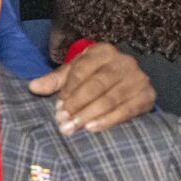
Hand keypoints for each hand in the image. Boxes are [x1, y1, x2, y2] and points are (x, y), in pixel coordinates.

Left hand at [28, 41, 152, 133]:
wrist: (127, 84)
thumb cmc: (94, 77)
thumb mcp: (74, 74)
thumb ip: (55, 80)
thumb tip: (33, 87)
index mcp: (103, 51)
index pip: (83, 69)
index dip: (69, 88)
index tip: (57, 106)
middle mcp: (124, 62)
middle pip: (98, 84)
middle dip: (78, 104)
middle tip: (63, 121)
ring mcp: (138, 79)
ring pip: (112, 98)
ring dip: (90, 114)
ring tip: (74, 127)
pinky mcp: (147, 96)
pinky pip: (128, 110)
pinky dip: (109, 120)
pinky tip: (93, 128)